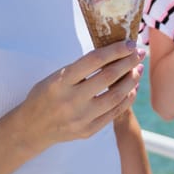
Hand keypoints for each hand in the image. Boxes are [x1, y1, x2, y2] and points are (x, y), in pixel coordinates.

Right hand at [14, 41, 144, 151]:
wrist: (32, 128)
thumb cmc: (46, 95)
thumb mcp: (56, 77)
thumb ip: (81, 68)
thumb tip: (113, 53)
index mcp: (61, 82)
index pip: (93, 60)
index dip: (115, 50)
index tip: (130, 43)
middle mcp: (71, 100)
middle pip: (108, 77)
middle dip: (128, 62)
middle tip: (140, 53)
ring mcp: (81, 118)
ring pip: (115, 97)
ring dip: (131, 81)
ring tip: (138, 70)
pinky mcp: (88, 131)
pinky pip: (114, 113)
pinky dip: (126, 99)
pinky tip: (132, 89)